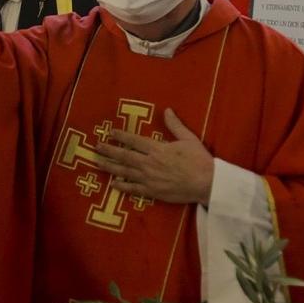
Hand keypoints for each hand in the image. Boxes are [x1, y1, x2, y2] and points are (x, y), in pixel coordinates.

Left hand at [95, 108, 214, 206]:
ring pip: (124, 172)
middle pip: (124, 156)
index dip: (120, 136)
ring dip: (109, 166)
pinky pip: (133, 189)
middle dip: (108, 150)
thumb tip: (167, 110)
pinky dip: (122, 186)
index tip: (110, 132)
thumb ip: (175, 125)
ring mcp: (149, 179)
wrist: (206, 183)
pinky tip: (112, 184)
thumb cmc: (199, 160)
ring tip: (97, 162)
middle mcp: (149, 163)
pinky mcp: (152, 192)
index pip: (134, 140)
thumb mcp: (188, 139)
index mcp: (157, 149)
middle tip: (96, 147)